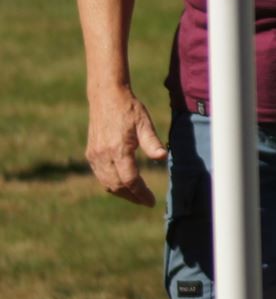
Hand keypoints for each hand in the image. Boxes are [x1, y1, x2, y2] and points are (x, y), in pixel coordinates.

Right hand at [86, 87, 167, 205]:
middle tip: (146, 201)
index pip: (130, 180)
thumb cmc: (129, 109)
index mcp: (117, 149)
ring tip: (136, 196)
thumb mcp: (144, 123)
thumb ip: (152, 142)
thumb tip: (162, 157)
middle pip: (117, 186)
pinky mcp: (90, 153)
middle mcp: (103, 155)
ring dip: (121, 192)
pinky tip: (123, 184)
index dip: (141, 193)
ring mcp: (94, 155)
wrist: (106, 97)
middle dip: (132, 197)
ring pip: (106, 183)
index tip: (151, 201)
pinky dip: (111, 184)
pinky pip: (100, 175)